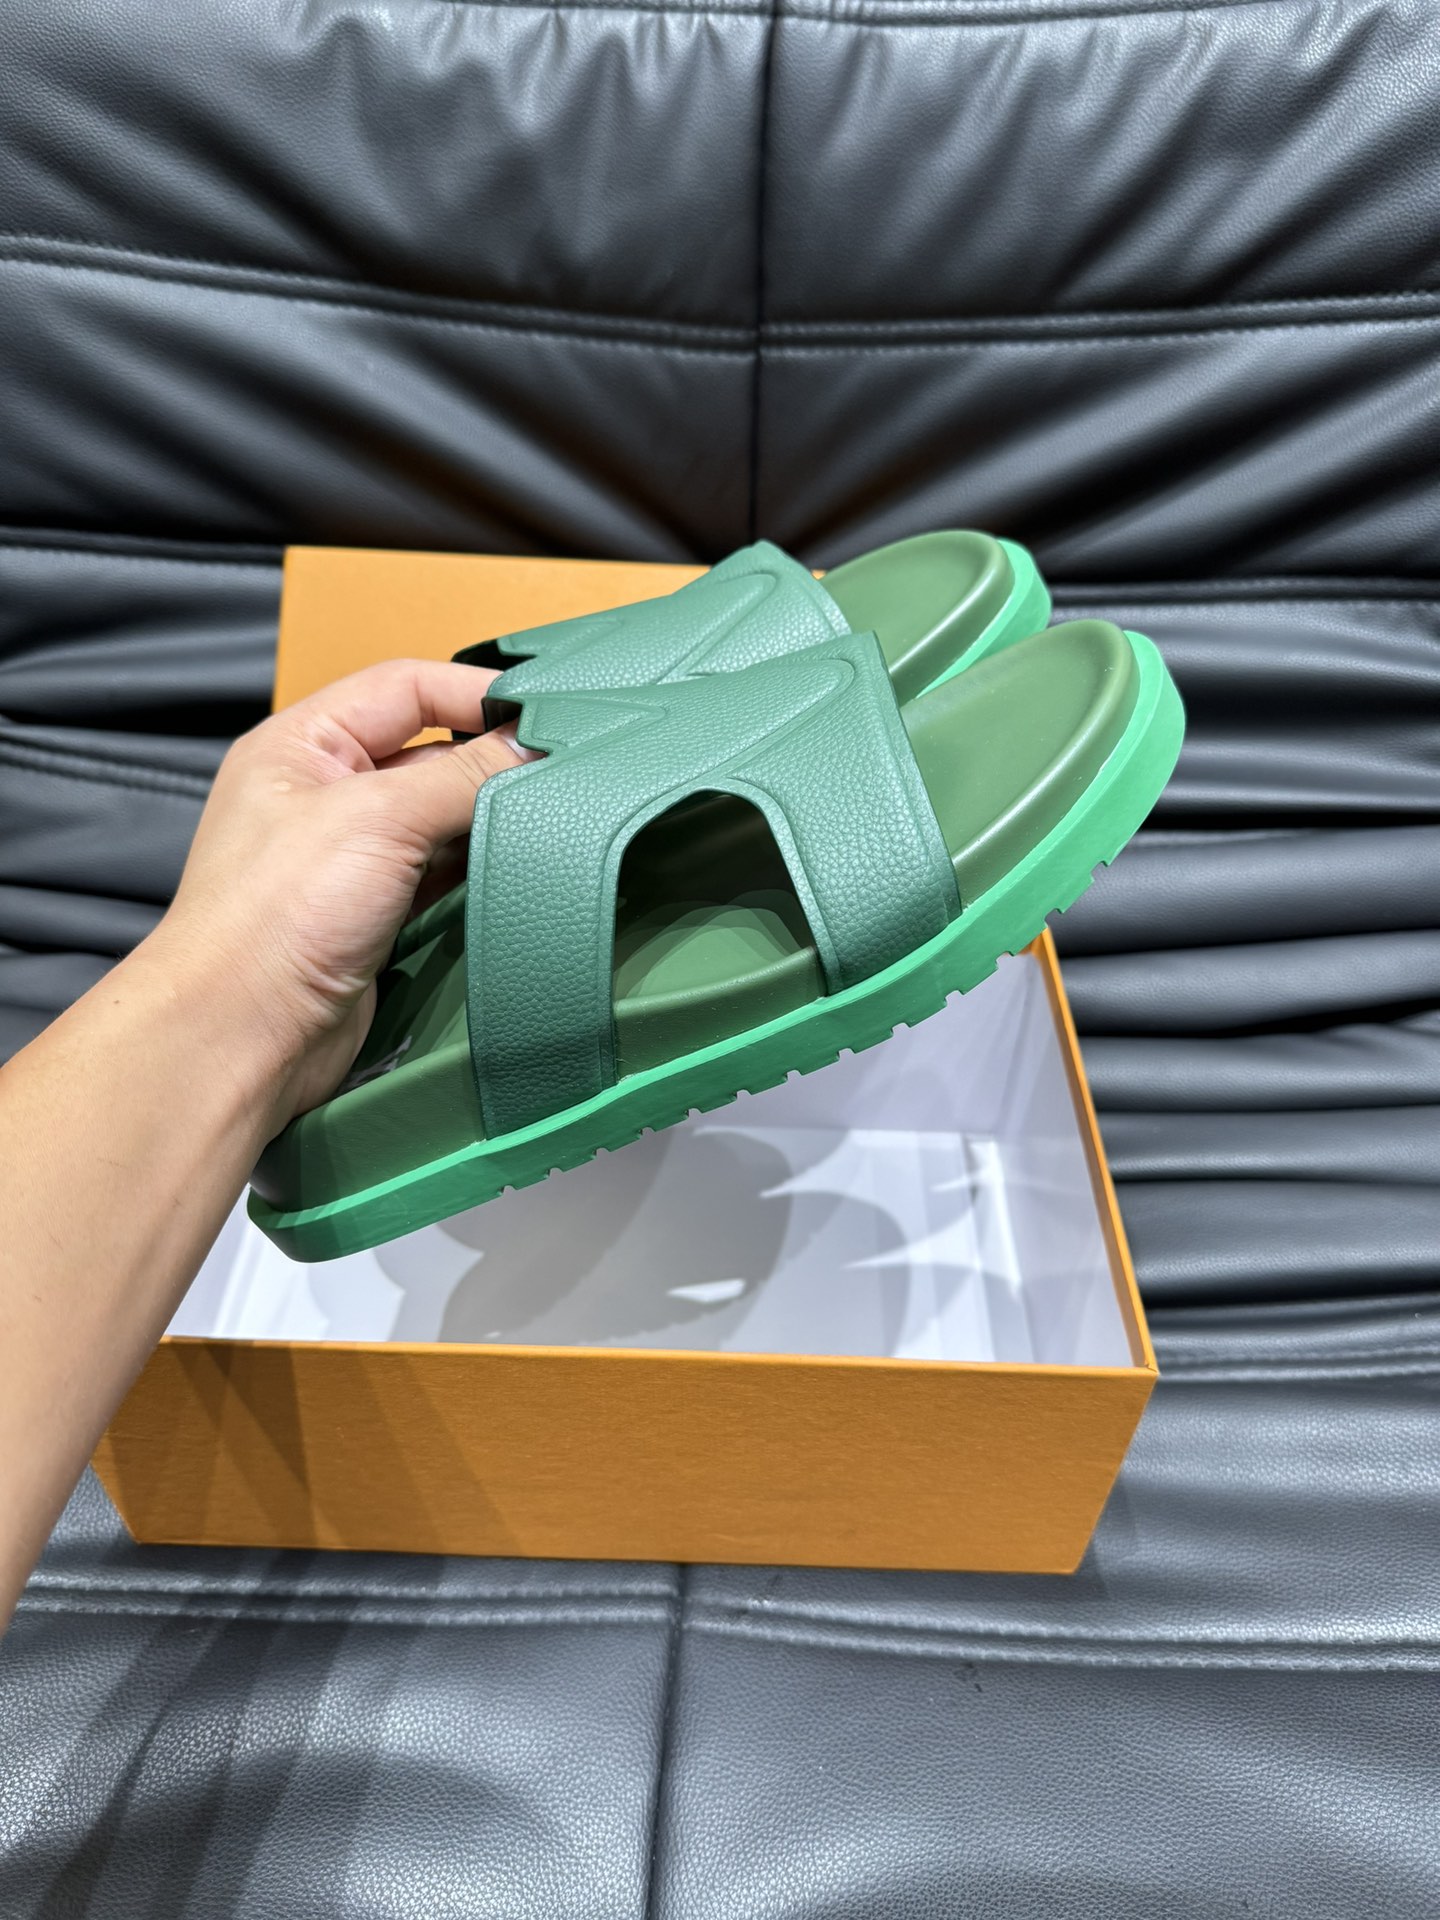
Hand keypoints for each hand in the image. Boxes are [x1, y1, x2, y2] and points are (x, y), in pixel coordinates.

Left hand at [154, 658, 531, 1133]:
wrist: (241, 1037)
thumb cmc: (272, 918)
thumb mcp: (378, 818)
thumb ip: (464, 776)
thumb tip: (531, 745)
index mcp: (302, 744)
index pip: (405, 687)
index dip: (475, 692)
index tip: (546, 710)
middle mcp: (323, 793)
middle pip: (431, 750)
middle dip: (491, 759)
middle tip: (561, 768)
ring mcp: (350, 857)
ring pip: (441, 816)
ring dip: (491, 819)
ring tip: (549, 819)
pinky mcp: (374, 914)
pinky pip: (443, 874)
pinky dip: (482, 869)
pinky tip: (519, 868)